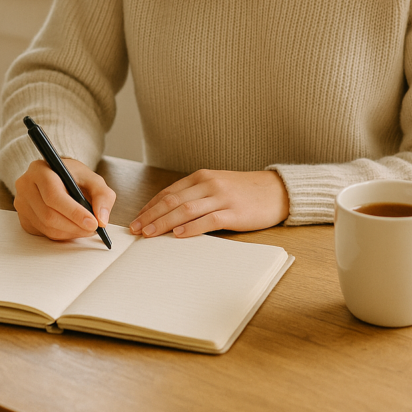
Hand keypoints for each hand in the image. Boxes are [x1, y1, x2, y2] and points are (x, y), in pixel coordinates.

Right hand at [14, 158, 115, 240]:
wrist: (57, 177)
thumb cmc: (74, 176)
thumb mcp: (93, 179)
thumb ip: (102, 196)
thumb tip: (102, 219)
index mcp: (40, 170)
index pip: (54, 195)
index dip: (74, 212)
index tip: (93, 223)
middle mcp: (26, 185)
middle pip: (48, 214)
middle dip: (74, 226)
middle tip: (93, 228)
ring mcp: (22, 203)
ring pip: (46, 227)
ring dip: (70, 232)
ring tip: (85, 228)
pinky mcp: (24, 218)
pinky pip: (43, 233)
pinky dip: (62, 235)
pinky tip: (73, 228)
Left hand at [129, 169, 289, 238]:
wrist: (276, 190)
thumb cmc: (244, 191)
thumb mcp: (217, 186)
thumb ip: (196, 196)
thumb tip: (169, 214)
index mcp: (202, 177)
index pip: (168, 192)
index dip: (150, 206)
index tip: (137, 219)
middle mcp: (209, 184)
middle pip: (172, 201)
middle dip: (151, 216)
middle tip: (135, 229)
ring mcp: (221, 197)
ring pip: (185, 210)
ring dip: (164, 222)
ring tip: (149, 234)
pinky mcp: (234, 212)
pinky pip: (208, 219)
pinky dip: (191, 227)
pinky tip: (179, 234)